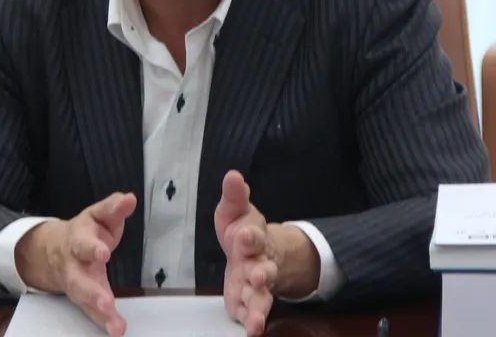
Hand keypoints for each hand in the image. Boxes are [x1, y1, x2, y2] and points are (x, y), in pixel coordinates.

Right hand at [16, 192, 136, 336]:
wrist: (54, 249)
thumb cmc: (86, 231)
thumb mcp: (99, 215)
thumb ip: (114, 208)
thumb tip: (129, 198)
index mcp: (78, 239)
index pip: (83, 242)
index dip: (92, 247)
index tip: (104, 253)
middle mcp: (73, 264)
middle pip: (78, 279)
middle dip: (91, 292)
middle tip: (107, 302)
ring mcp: (76, 283)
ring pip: (84, 299)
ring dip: (99, 312)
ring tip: (116, 326)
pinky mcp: (82, 297)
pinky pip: (91, 311)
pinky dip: (103, 322)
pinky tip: (116, 330)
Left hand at [215, 171, 277, 335]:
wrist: (259, 251)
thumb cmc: (244, 229)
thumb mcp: (236, 209)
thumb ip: (234, 196)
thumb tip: (232, 175)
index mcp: (254, 238)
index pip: (254, 236)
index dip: (251, 236)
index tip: (246, 235)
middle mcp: (259, 262)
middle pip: (263, 270)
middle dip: (261, 274)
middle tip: (258, 276)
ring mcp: (255, 284)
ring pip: (261, 296)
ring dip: (258, 306)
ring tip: (256, 320)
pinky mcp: (247, 300)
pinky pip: (250, 312)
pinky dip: (250, 321)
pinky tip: (250, 330)